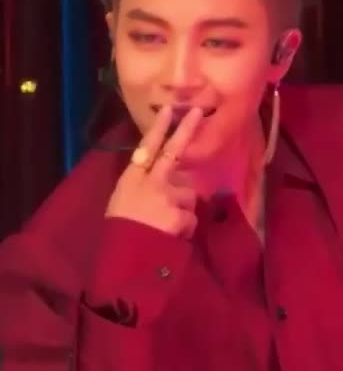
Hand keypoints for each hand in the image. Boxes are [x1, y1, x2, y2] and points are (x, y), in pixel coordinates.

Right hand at [105, 106, 202, 238]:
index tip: (167, 110)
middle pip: (173, 151)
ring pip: (188, 195)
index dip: (158, 128)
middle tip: (196, 112)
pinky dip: (185, 229)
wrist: (123, 261)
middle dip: (186, 130)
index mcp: (132, 179)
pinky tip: (170, 237)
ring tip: (166, 225)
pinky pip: (191, 218)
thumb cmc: (118, 233)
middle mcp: (151, 182)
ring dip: (183, 208)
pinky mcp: (179, 214)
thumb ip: (142, 188)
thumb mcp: (122, 203)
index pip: (145, 148)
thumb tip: (163, 181)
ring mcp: (166, 197)